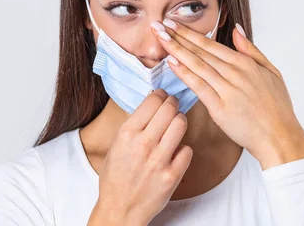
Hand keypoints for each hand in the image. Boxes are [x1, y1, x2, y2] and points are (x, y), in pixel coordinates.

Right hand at [88, 89, 191, 225]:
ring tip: (176, 125)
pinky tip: (175, 151)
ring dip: (180, 121)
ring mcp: (159, 160)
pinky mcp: (172, 175)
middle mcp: (143, 144)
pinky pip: (187, 150)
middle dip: (173, 103)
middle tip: (173, 105)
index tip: (163, 96)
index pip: (153, 101)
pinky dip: (183, 148)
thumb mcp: (116, 145)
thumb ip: (133, 125)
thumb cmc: (115, 177)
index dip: (161, 95)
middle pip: (170, 108)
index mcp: (127, 134)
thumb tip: (152, 103)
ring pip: (181, 124)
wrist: (120, 209)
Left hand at [151, 20, 303, 169]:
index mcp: (246, 64)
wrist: (279, 137)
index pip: (211, 44)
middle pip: (201, 51)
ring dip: (176, 50)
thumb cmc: (277, 108)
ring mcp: (227, 90)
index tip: (173, 23)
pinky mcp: (220, 108)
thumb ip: (251, 50)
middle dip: (178, 36)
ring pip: (197, 65)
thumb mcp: (271, 72)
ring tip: (160, 38)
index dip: (190, 33)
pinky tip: (171, 63)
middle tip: (158, 25)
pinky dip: (184, 73)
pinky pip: (199, 87)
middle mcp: (235, 73)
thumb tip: (237, 30)